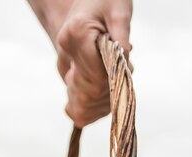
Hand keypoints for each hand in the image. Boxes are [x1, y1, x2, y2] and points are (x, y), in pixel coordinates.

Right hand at [55, 0, 132, 127]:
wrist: (88, 4)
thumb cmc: (106, 3)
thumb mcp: (119, 10)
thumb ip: (121, 36)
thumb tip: (123, 65)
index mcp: (75, 34)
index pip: (96, 75)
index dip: (115, 79)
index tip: (127, 66)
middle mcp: (65, 56)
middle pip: (88, 94)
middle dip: (113, 91)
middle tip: (124, 71)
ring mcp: (64, 71)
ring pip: (82, 107)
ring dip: (106, 103)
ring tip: (114, 80)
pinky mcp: (68, 83)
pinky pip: (78, 112)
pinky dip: (95, 111)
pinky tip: (106, 94)